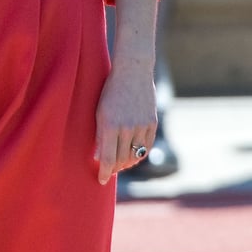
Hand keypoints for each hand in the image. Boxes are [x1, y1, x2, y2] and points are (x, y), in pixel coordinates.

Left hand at [94, 58, 156, 185]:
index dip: (104, 172)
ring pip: (135, 156)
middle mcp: (127, 128)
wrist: (133, 71)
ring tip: (120, 164)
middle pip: (121, 160)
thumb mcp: (99, 112)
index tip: (101, 180)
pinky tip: (133, 155)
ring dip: (127, 163)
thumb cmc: (110, 91)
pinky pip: (146, 147)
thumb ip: (99, 136)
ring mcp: (141, 126)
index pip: (107, 159)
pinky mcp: (152, 123)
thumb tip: (99, 158)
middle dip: (114, 168)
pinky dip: (139, 154)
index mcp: (110, 125)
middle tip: (109, 170)